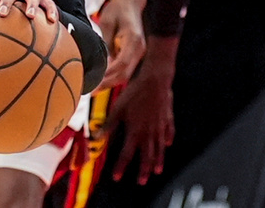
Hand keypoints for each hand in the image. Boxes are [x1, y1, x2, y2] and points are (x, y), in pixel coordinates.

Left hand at [95, 0, 145, 89]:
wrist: (130, 3)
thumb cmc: (117, 10)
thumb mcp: (107, 23)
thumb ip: (106, 43)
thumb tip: (99, 62)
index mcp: (133, 40)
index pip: (122, 63)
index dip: (109, 74)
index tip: (95, 80)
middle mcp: (139, 49)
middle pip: (125, 73)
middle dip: (108, 83)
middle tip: (91, 90)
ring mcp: (138, 53)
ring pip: (125, 74)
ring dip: (110, 82)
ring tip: (93, 90)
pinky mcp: (134, 54)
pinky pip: (124, 69)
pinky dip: (113, 76)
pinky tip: (100, 81)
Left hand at [99, 69, 174, 183]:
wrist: (155, 82)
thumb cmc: (133, 94)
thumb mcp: (118, 109)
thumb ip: (109, 125)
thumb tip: (96, 137)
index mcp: (136, 132)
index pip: (127, 154)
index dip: (121, 166)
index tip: (116, 177)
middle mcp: (149, 133)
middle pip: (147, 156)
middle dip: (144, 170)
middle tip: (141, 182)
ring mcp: (160, 127)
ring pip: (159, 148)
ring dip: (157, 160)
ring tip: (157, 171)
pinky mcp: (167, 119)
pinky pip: (168, 133)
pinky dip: (167, 140)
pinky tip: (167, 145)